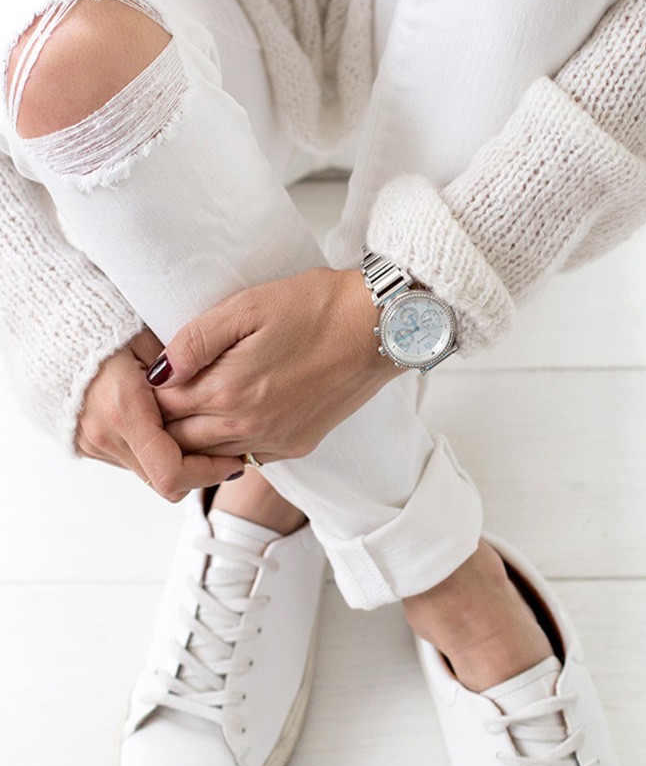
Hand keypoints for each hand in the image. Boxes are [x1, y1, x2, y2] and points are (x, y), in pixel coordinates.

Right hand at [76, 327, 243, 500]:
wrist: (49, 326)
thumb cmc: (106, 323)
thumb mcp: (152, 339)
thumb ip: (185, 373)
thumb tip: (221, 399)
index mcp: (125, 410)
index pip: (173, 472)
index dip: (209, 474)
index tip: (233, 460)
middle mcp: (106, 434)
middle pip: (165, 482)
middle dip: (200, 473)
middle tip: (228, 454)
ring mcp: (92, 442)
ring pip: (149, 473)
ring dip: (177, 463)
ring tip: (203, 437)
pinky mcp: (86, 443)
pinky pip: (131, 460)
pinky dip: (155, 453)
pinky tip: (171, 429)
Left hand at [149, 268, 404, 461]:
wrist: (378, 329)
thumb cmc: (316, 307)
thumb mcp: (247, 306)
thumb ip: (195, 340)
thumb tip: (160, 371)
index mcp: (227, 391)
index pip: (161, 407)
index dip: (148, 390)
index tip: (146, 372)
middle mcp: (247, 427)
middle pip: (179, 440)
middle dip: (162, 420)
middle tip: (160, 393)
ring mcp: (274, 442)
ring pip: (209, 456)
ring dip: (192, 437)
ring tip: (191, 404)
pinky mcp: (296, 446)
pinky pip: (245, 459)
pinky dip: (227, 445)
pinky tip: (229, 418)